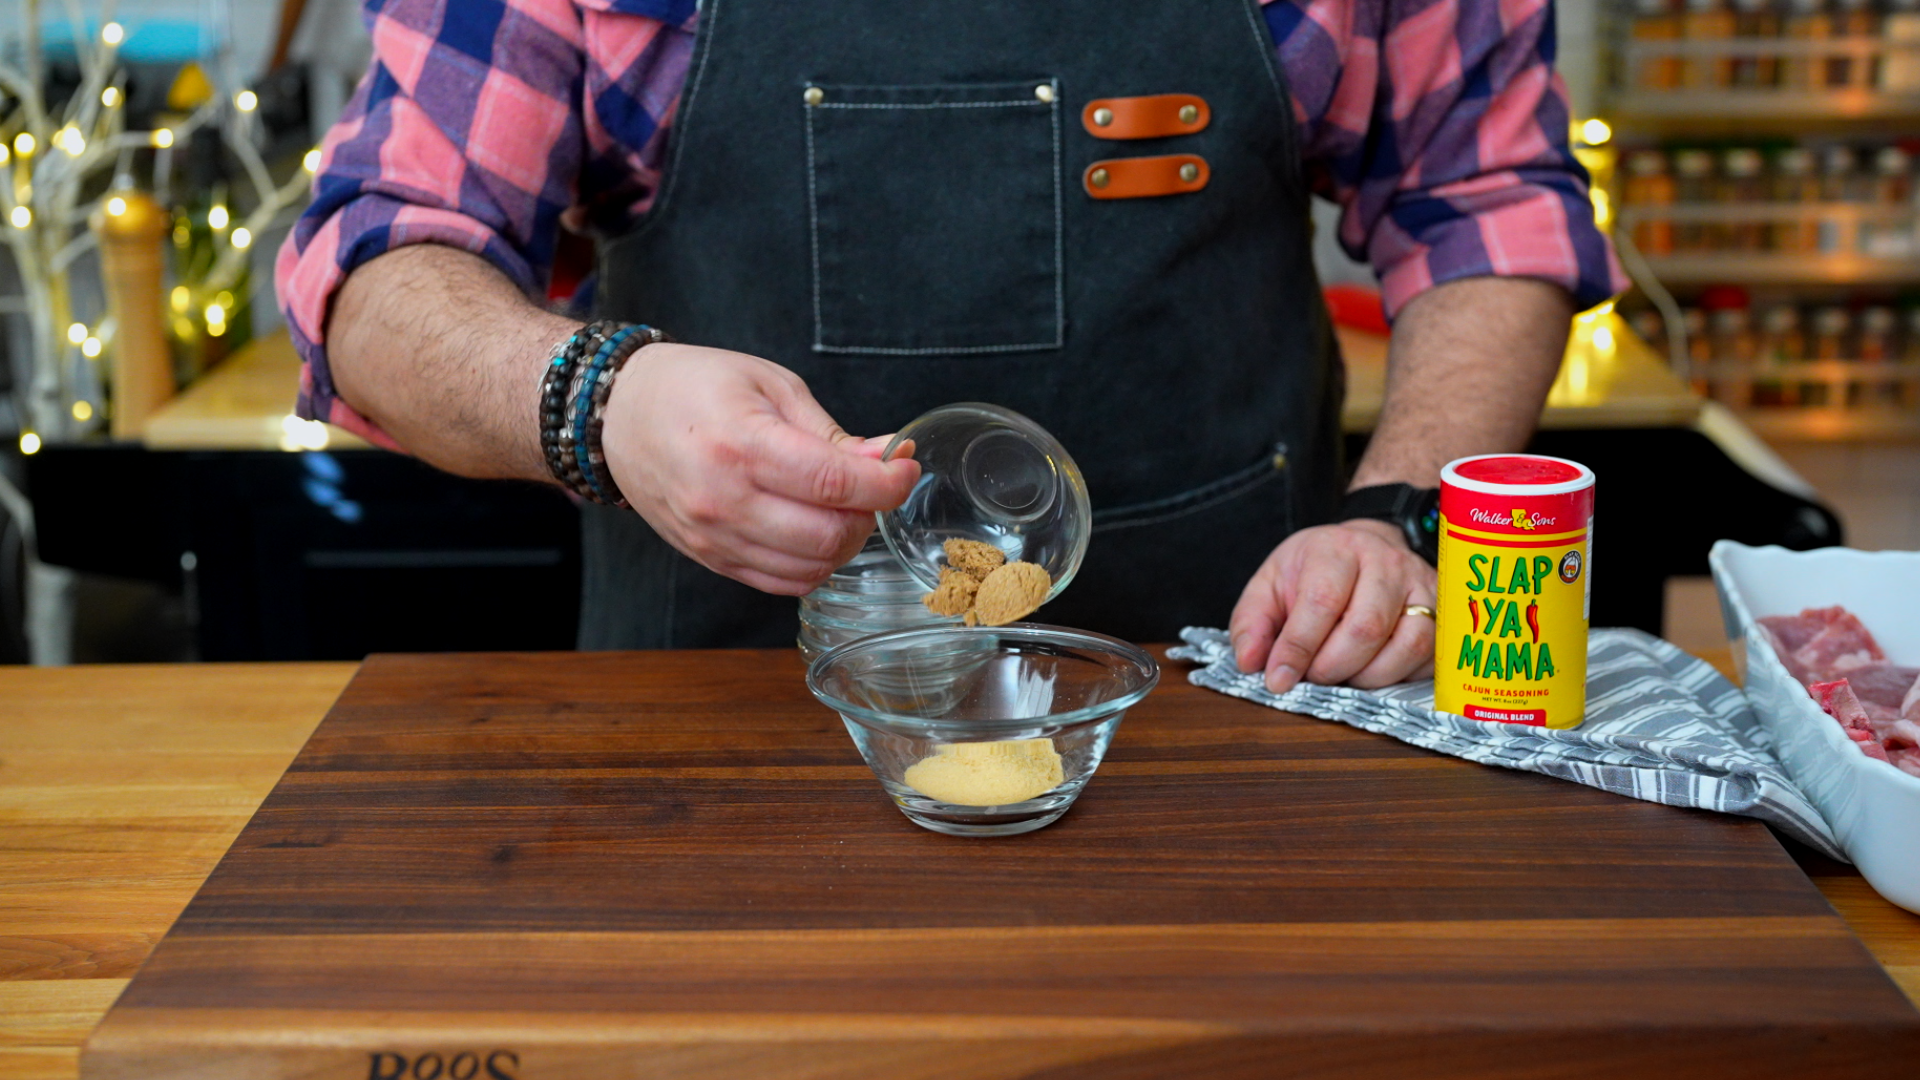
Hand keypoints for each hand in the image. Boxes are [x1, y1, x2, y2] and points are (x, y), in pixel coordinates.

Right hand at [601, 343, 919, 595]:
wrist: (618, 415)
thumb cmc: (693, 387)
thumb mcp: (769, 386)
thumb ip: (829, 432)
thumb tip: (887, 459)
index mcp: (741, 444)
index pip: (835, 484)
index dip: (886, 484)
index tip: (904, 471)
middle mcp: (723, 499)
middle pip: (828, 537)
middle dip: (868, 515)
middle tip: (869, 488)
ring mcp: (713, 537)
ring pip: (810, 568)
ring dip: (842, 543)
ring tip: (839, 508)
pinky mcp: (710, 558)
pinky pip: (781, 582)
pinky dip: (811, 564)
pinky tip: (811, 530)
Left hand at [1229, 519, 1437, 691]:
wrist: (1367, 546)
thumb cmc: (1314, 572)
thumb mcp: (1270, 585)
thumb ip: (1253, 623)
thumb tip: (1250, 663)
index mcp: (1336, 549)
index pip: (1321, 601)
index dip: (1298, 647)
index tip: (1279, 679)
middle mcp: (1385, 562)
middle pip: (1367, 627)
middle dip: (1332, 667)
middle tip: (1313, 677)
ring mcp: (1422, 586)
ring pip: (1407, 644)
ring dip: (1369, 677)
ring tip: (1343, 676)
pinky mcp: (1443, 612)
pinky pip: (1430, 656)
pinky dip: (1400, 677)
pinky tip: (1374, 672)